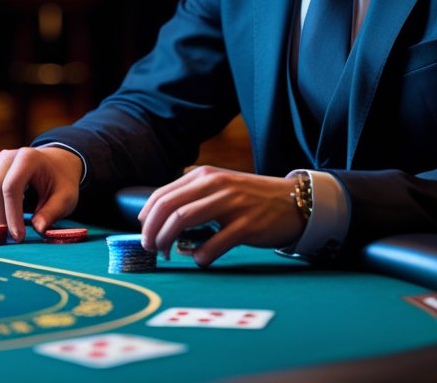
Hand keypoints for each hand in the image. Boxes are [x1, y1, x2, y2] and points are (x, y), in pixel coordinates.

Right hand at [0, 146, 81, 242]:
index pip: (11, 187)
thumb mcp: (66, 197)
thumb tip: (38, 229)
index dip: (11, 214)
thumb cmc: (61, 182)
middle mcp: (6, 157)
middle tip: (8, 239)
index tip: (18, 237)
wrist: (55, 164)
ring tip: (1, 236)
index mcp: (27, 158)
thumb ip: (52, 212)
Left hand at [137, 166, 305, 266]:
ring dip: (168, 240)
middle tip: (150, 248)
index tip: (144, 233)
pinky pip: (214, 243)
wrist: (292, 201)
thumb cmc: (249, 199)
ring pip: (184, 219)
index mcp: (203, 176)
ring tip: (166, 253)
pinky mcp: (247, 224)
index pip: (162, 195)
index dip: (147, 217)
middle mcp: (215, 185)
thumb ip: (192, 198)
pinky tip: (200, 259)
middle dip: (152, 231)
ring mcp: (231, 203)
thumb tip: (158, 222)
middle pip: (168, 207)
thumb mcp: (218, 189)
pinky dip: (201, 255)